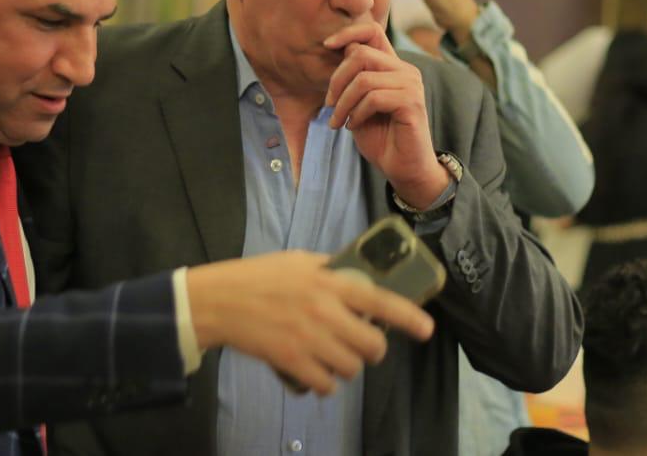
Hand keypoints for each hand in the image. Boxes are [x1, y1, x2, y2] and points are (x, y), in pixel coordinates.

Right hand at [186, 251, 434, 394]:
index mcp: (327, 281)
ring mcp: (308, 338)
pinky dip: (324, 384)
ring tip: (332, 357)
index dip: (407, 317)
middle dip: (372, 350)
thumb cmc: (259, 276)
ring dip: (347, 367)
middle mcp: (323, 310)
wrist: (220, 300)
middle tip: (362, 345)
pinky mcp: (292, 361)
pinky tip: (315, 373)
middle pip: (371, 345)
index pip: (378, 299)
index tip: (426, 329)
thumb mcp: (299, 262)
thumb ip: (330, 271)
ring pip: (351, 368)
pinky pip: (325, 385)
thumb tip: (359, 278)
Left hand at [323, 22, 448, 207]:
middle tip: (329, 105)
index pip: (372, 31)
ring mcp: (411, 85)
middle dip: (336, 80)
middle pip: (361, 54)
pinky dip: (356, 113)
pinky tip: (353, 126)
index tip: (326, 46)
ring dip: (343, 103)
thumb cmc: (381, 137)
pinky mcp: (412, 103)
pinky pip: (373, 98)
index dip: (347, 32)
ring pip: (363, 79)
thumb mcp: (358, 104)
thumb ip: (352, 79)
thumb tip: (338, 51)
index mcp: (392, 66)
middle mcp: (406, 70)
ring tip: (338, 121)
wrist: (403, 168)